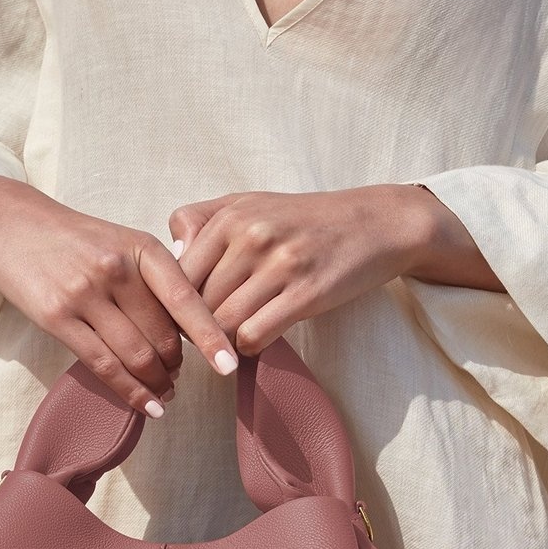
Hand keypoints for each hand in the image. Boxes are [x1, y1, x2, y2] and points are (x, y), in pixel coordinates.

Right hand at [0, 176, 239, 416]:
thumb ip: (154, 277)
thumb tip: (189, 327)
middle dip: (177, 366)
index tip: (229, 366)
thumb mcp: (120, 241)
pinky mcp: (57, 317)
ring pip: (136, 355)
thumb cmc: (72, 237)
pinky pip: (103, 365)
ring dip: (156, 383)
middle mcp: (117, 269)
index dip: (211, 337)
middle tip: (180, 379)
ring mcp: (85, 293)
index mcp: (142, 247)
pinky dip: (129, 391)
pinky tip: (146, 404)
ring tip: (165, 394)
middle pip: (163, 336)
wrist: (7, 221)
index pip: (186, 299)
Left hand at [166, 183, 447, 354]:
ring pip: (222, 323)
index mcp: (231, 216)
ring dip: (221, 341)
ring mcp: (280, 264)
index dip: (174, 305)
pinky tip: (257, 338)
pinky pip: (254, 334)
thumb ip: (202, 220)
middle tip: (204, 337)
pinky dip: (249, 346)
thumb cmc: (305, 219)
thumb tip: (172, 256)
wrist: (375, 223)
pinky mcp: (307, 293)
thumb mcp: (251, 203)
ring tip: (228, 341)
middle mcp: (252, 236)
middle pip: (198, 303)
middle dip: (197, 327)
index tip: (183, 319)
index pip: (178, 275)